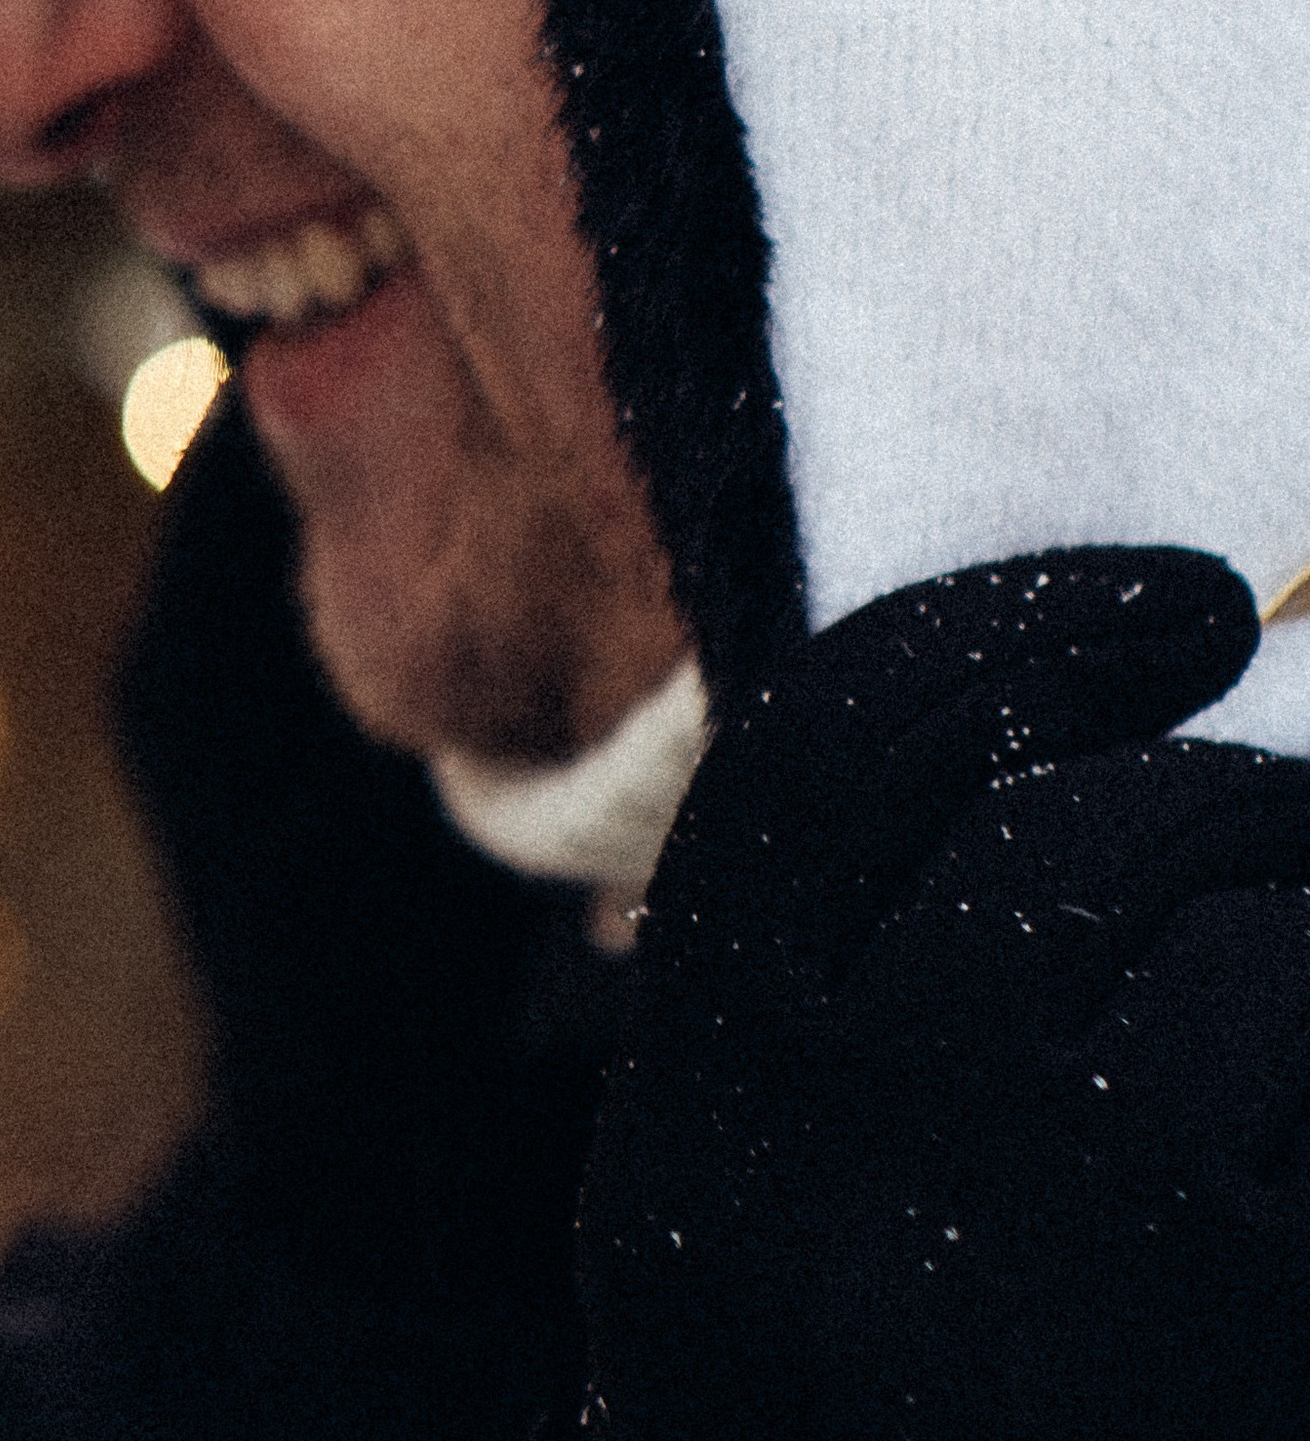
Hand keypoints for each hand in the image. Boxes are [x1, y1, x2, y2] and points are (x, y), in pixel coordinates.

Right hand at [577, 546, 1309, 1439]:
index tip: (1180, 599)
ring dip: (1296, 882)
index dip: (1015, 633)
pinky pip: (1278, 998)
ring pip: (1185, 881)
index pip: (835, 755)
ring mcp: (998, 1218)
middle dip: (1224, 796)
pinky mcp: (1183, 1266)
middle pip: (1048, 814)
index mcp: (706, 1146)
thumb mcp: (848, 1263)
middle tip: (1300, 859)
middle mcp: (813, 1159)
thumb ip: (883, 1031)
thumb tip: (1072, 753)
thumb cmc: (953, 1428)